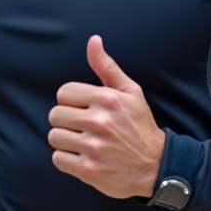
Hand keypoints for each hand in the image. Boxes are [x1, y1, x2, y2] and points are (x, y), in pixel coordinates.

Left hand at [48, 35, 165, 198]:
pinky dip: (67, 159)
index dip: (71, 101)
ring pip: (54, 136)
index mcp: (107, 99)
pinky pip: (58, 159)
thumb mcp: (130, 92)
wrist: (156, 166)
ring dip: (65, 140)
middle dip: (66, 120)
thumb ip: (107, 66)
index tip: (83, 109)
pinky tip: (82, 156)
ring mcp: (93, 147)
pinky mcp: (88, 170)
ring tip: (82, 141)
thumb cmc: (139, 125)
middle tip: (83, 127)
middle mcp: (99, 122)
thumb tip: (93, 40)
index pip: (64, 93)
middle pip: (55, 115)